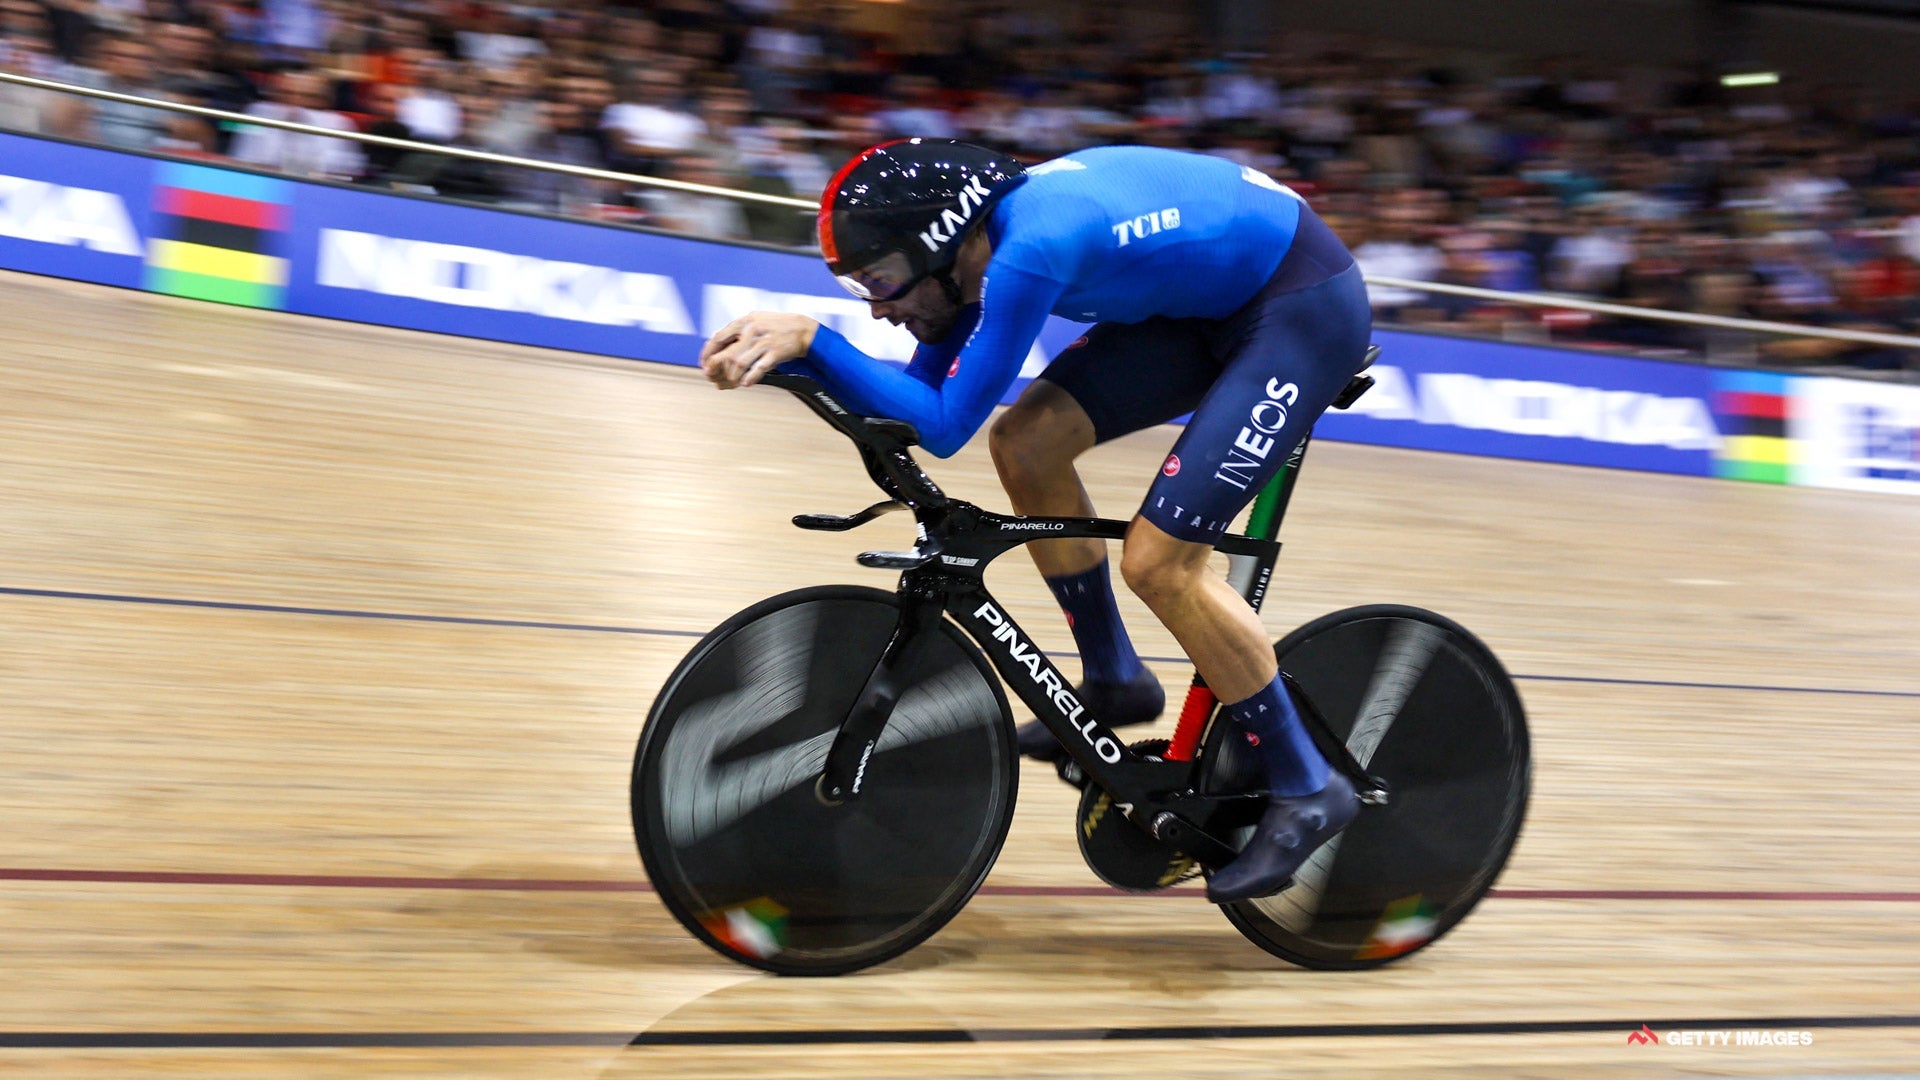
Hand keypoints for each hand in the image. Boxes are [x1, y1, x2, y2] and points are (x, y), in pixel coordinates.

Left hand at [699, 312, 819, 388]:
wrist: (802, 330)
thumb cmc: (776, 326)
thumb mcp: (755, 320)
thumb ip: (737, 328)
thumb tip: (717, 338)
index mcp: (744, 322)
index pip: (719, 338)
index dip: (708, 352)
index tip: (704, 363)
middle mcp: (752, 330)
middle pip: (728, 353)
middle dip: (717, 368)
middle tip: (712, 377)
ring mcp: (764, 342)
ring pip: (741, 363)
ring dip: (734, 376)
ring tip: (733, 381)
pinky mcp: (775, 353)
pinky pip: (759, 368)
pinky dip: (750, 378)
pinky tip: (746, 383)